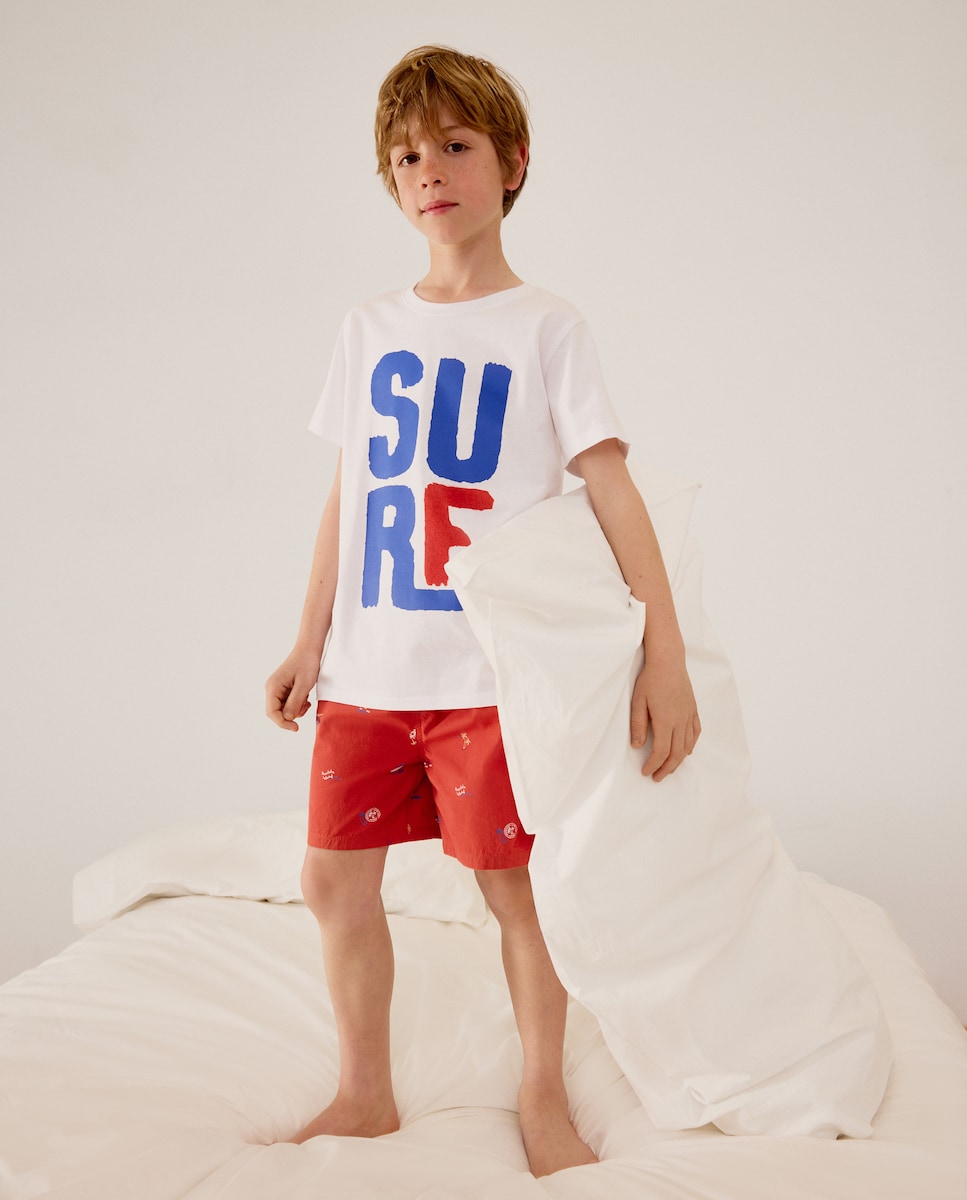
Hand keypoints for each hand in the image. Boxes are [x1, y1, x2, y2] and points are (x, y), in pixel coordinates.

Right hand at [264, 649, 319, 730]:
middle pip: (277, 712)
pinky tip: (305, 698)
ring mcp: (277, 689)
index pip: (272, 712)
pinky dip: (297, 704)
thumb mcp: (303, 685)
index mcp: (273, 687)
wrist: (309, 650)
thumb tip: (287, 718)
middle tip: (305, 706)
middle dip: (291, 715)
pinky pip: (288, 704)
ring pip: (284, 709)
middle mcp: (272, 689)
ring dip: (296, 709)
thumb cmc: (306, 664)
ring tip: (306, 699)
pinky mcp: (284, 689)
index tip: (296, 728)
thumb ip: (294, 702)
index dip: (283, 723)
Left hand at [630, 653, 700, 780]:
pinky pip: (695, 733)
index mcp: (665, 721)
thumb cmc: (651, 679)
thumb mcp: (638, 702)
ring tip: (669, 768)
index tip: (646, 772)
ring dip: (678, 761)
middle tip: (657, 777)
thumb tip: (637, 746)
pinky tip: (686, 751)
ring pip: (687, 746)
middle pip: (676, 754)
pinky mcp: (693, 709)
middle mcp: (680, 721)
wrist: (668, 661)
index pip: (661, 751)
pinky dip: (691, 746)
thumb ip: (638, 725)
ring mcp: (688, 716)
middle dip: (666, 769)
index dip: (654, 765)